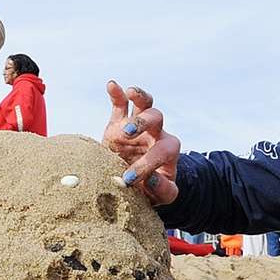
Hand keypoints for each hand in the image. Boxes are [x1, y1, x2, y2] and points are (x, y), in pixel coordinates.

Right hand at [101, 80, 180, 204]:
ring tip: (130, 92)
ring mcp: (137, 125)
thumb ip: (163, 189)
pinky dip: (117, 93)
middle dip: (144, 122)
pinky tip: (111, 85)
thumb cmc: (151, 190)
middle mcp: (155, 134)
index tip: (129, 178)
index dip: (148, 163)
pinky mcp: (118, 122)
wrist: (135, 183)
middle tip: (129, 132)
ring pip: (144, 104)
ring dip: (139, 97)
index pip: (163, 150)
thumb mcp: (162, 194)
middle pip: (157, 118)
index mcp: (167, 151)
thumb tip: (152, 179)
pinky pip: (121, 103)